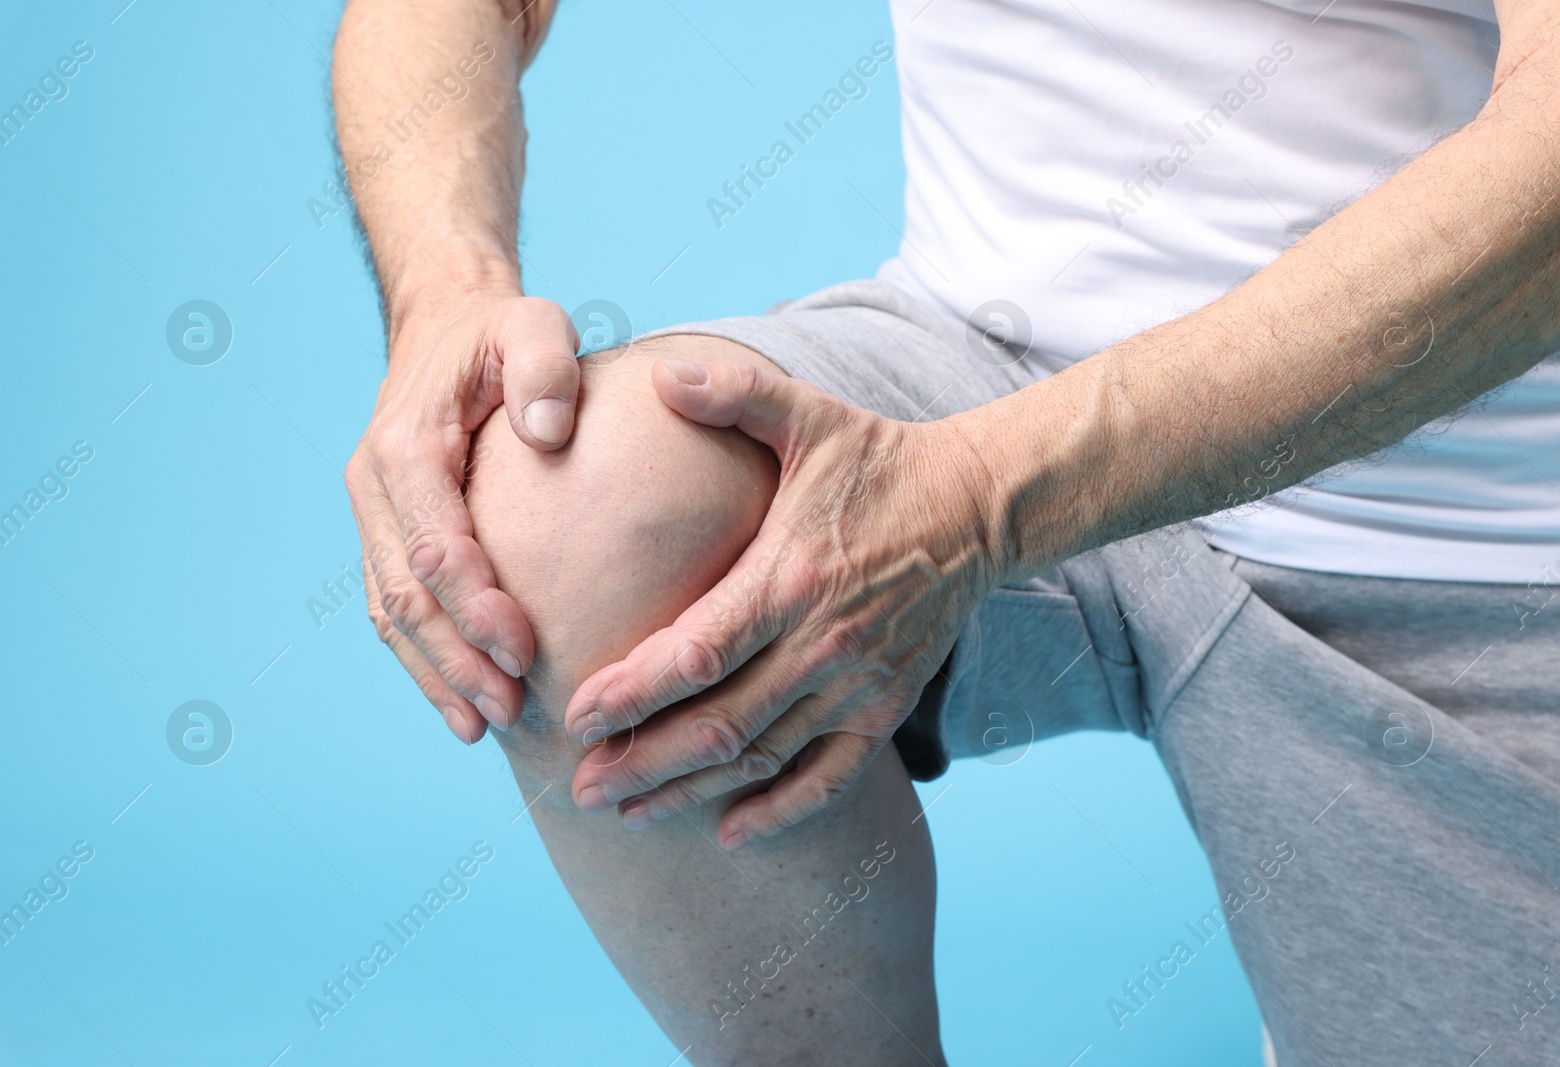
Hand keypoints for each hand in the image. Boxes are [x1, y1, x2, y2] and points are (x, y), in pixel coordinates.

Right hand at [347, 291, 580, 742]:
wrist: (447, 326)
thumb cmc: (500, 333)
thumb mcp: (532, 325)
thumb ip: (544, 366)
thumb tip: (551, 430)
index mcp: (406, 445)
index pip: (434, 543)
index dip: (475, 605)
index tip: (524, 652)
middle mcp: (377, 486)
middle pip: (406, 594)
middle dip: (455, 659)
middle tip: (510, 711)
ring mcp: (375, 516)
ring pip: (392, 613)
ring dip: (436, 674)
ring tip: (484, 727)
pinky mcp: (388, 535)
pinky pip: (396, 609)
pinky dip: (424, 661)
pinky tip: (463, 705)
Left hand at [564, 358, 1004, 847]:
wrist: (976, 508)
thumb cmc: (877, 461)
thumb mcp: (809, 415)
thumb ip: (733, 391)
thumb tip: (658, 371)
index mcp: (791, 575)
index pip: (698, 652)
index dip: (633, 692)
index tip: (576, 716)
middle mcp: (823, 643)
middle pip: (719, 723)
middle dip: (641, 762)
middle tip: (576, 788)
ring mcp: (857, 684)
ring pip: (762, 758)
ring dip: (689, 792)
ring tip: (624, 814)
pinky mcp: (884, 708)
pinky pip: (831, 778)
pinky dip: (780, 810)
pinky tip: (729, 833)